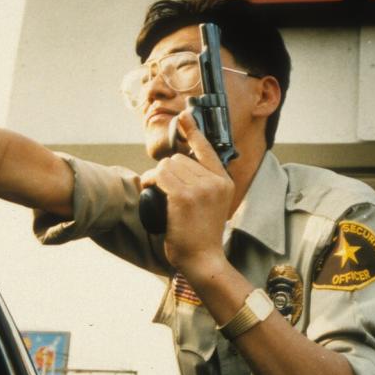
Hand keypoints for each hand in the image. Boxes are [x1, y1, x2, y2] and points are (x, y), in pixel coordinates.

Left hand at [141, 111, 233, 279]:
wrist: (204, 259)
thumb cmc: (202, 235)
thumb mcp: (212, 204)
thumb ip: (204, 183)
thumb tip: (177, 164)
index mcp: (224, 181)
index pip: (207, 148)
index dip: (193, 130)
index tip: (185, 115)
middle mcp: (215, 181)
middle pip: (179, 158)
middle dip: (165, 171)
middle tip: (162, 189)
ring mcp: (201, 189)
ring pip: (167, 165)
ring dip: (155, 177)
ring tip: (157, 193)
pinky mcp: (184, 198)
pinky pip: (159, 177)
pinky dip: (149, 182)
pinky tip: (149, 191)